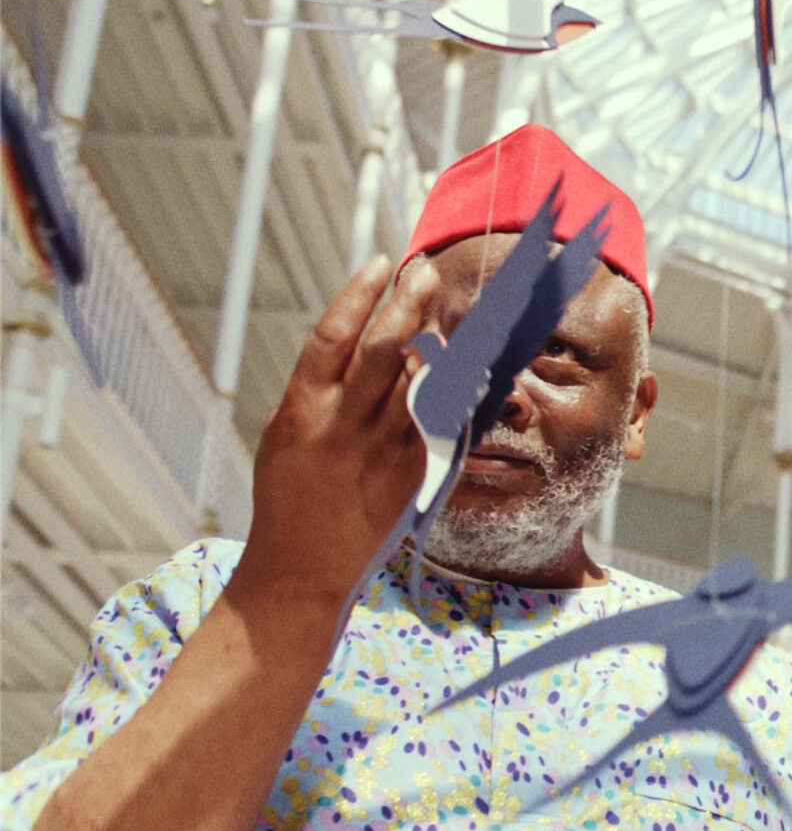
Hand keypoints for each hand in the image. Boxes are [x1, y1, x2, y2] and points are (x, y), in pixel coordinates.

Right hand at [238, 255, 438, 602]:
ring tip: (449, 310)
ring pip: (419, 381)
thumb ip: (321, 389)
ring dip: (438, 341)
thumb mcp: (286, 433)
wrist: (302, 567)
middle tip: (425, 271)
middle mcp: (343, 425)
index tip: (380, 263)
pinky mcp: (412, 472)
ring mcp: (381, 449)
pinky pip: (439, 419)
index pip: (333, 335)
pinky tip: (467, 364)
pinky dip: (454, 389)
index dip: (359, 294)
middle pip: (383, 349)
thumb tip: (364, 341)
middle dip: (407, 304)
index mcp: (302, 409)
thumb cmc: (290, 495)